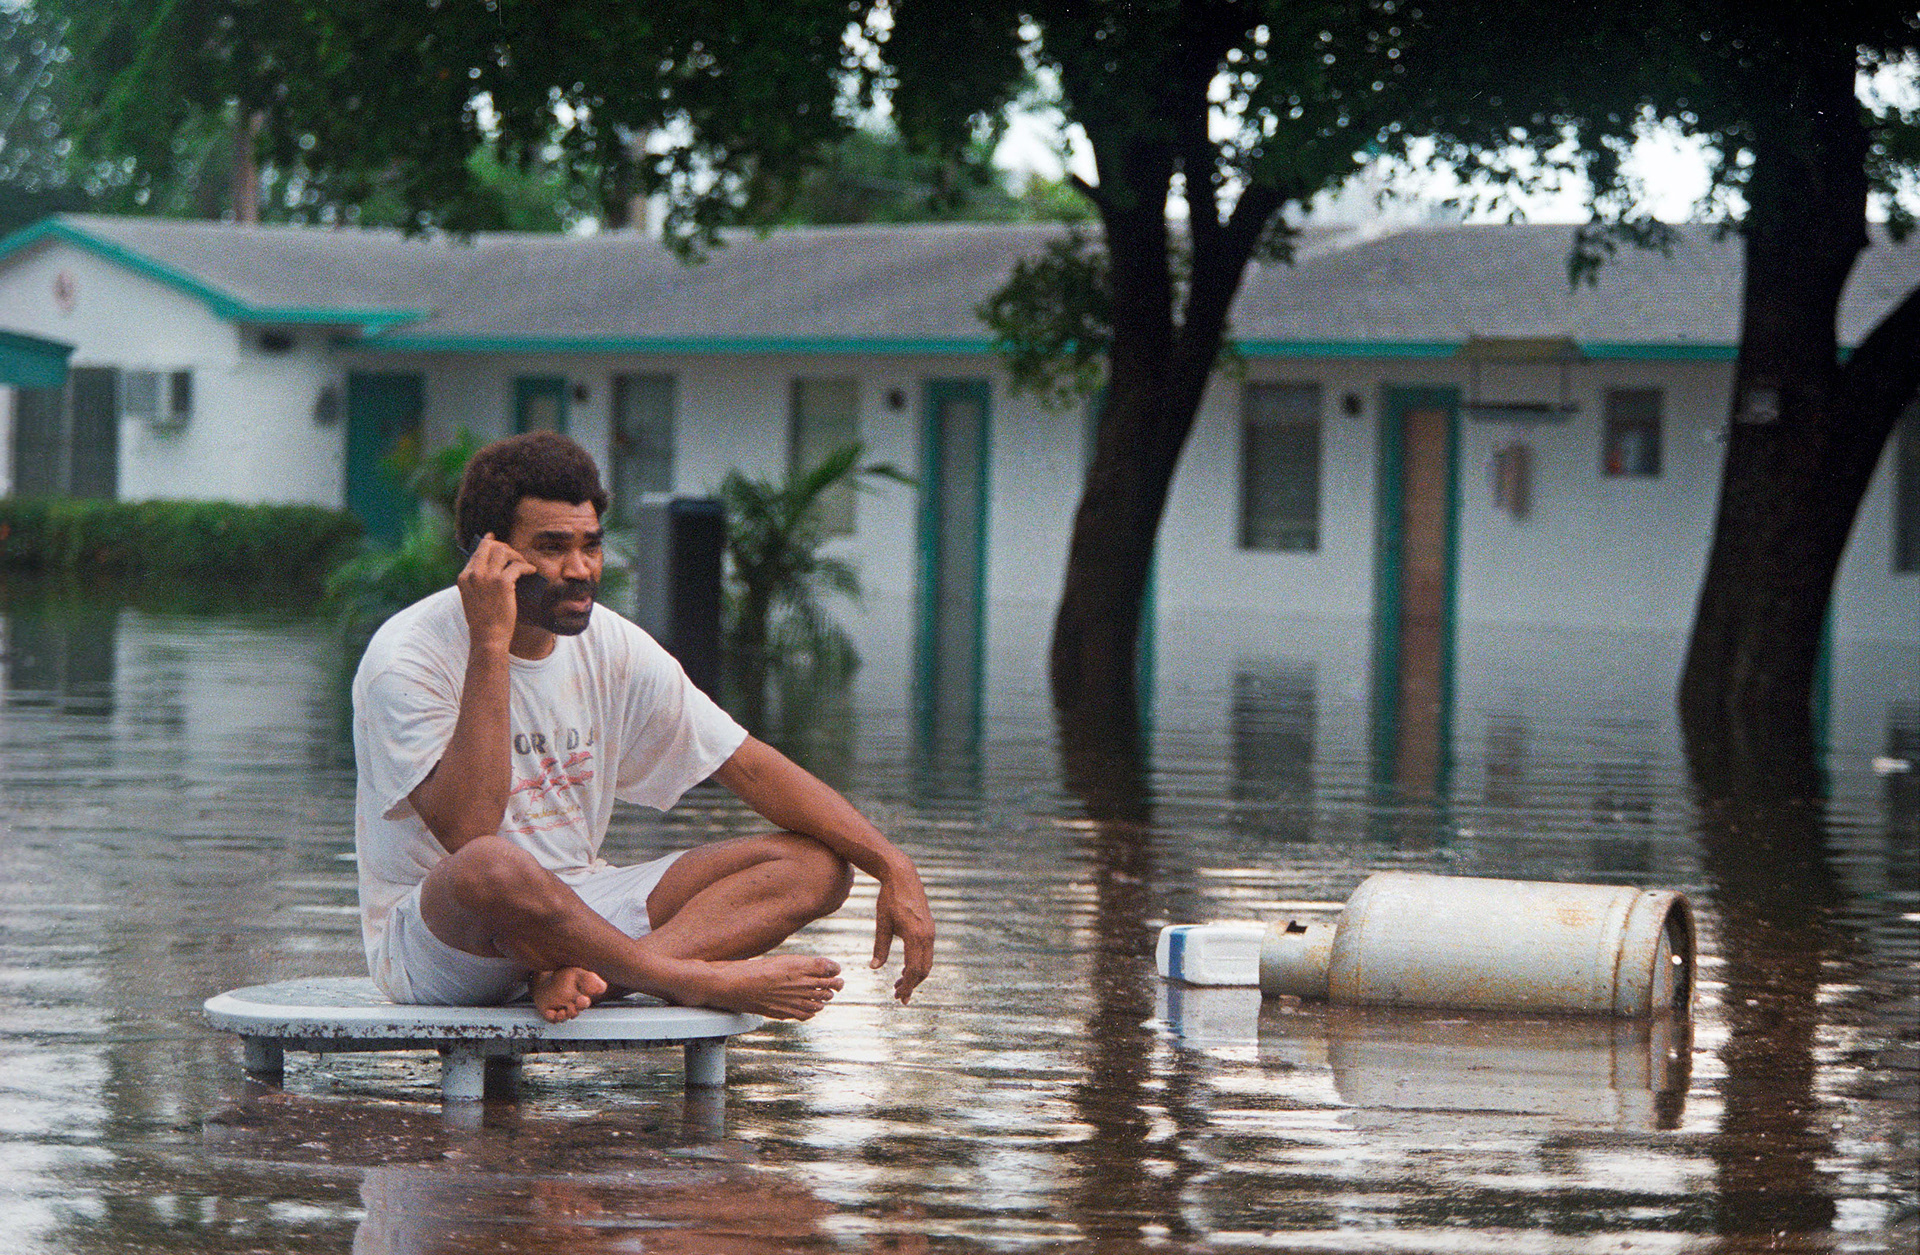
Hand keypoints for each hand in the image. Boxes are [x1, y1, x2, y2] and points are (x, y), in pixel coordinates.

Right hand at [456, 533, 532, 649]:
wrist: (487, 636)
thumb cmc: (483, 620)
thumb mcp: (472, 597)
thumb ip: (477, 581)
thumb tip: (492, 565)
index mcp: (464, 577)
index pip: (477, 552)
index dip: (488, 543)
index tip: (495, 538)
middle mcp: (473, 574)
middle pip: (490, 547)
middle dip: (504, 546)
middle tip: (514, 554)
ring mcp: (487, 577)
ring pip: (504, 552)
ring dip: (516, 555)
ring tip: (523, 564)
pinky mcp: (502, 583)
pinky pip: (517, 566)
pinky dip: (527, 566)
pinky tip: (531, 571)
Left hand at [871, 865, 934, 1003]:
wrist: (902, 876)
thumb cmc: (889, 899)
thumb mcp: (882, 923)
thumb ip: (880, 947)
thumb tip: (874, 967)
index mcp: (916, 936)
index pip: (914, 969)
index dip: (907, 985)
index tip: (898, 997)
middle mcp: (927, 936)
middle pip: (924, 969)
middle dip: (912, 985)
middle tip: (898, 997)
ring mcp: (930, 931)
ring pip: (927, 962)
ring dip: (915, 975)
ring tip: (899, 984)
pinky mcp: (929, 928)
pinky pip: (926, 952)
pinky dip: (918, 964)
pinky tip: (906, 968)